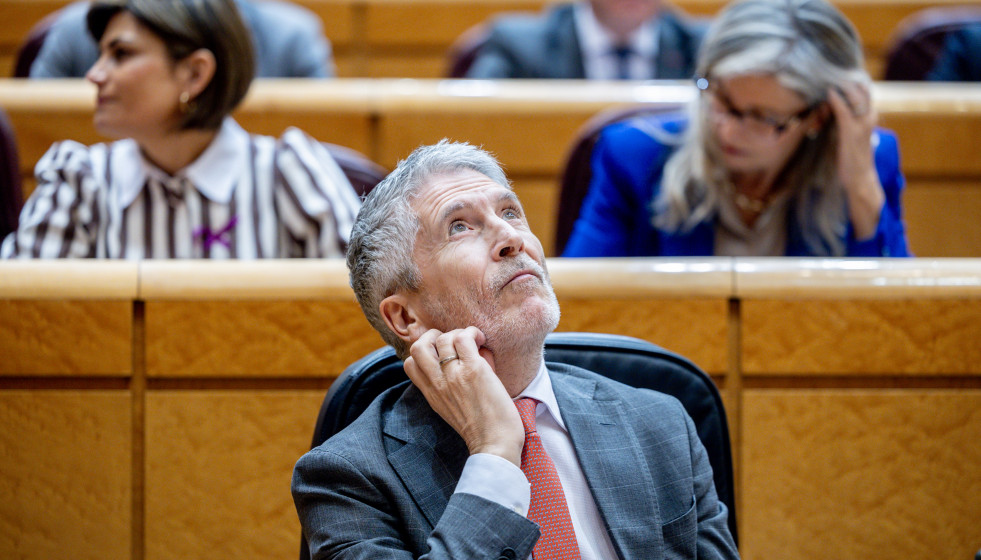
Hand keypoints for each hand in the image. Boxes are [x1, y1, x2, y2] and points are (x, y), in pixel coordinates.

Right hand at [403, 327, 524, 466]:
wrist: (495, 444)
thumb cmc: (482, 429)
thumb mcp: (453, 408)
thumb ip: (451, 384)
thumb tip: (470, 354)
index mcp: (432, 394)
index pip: (409, 363)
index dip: (423, 351)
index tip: (441, 352)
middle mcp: (438, 383)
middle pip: (417, 346)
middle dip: (433, 335)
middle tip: (452, 341)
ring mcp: (454, 376)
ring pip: (442, 338)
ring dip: (458, 333)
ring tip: (474, 342)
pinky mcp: (474, 370)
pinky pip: (464, 338)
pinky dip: (473, 333)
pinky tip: (481, 342)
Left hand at [828, 82, 884, 240]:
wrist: (860, 179)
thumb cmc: (851, 158)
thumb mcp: (848, 134)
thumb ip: (843, 120)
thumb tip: (829, 107)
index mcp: (869, 116)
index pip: (865, 91)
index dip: (853, 79)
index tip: (839, 68)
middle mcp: (869, 118)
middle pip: (863, 89)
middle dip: (849, 77)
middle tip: (833, 67)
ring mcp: (862, 125)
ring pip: (857, 97)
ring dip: (844, 85)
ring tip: (831, 74)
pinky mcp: (852, 134)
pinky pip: (845, 112)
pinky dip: (837, 101)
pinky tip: (829, 92)